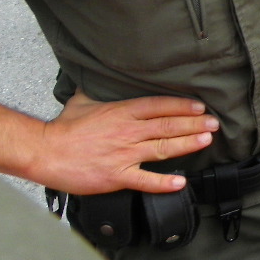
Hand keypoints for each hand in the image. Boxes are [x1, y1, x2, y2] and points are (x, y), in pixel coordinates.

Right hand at [38, 90, 217, 194]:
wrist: (44, 152)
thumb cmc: (63, 127)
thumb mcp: (83, 101)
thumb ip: (99, 90)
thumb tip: (100, 77)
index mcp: (122, 112)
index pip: (160, 106)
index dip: (183, 106)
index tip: (200, 107)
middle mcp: (128, 132)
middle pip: (168, 125)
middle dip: (195, 123)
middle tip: (214, 123)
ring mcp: (124, 155)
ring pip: (163, 148)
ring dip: (188, 144)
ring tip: (206, 141)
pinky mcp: (116, 176)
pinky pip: (145, 180)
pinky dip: (164, 182)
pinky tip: (181, 182)